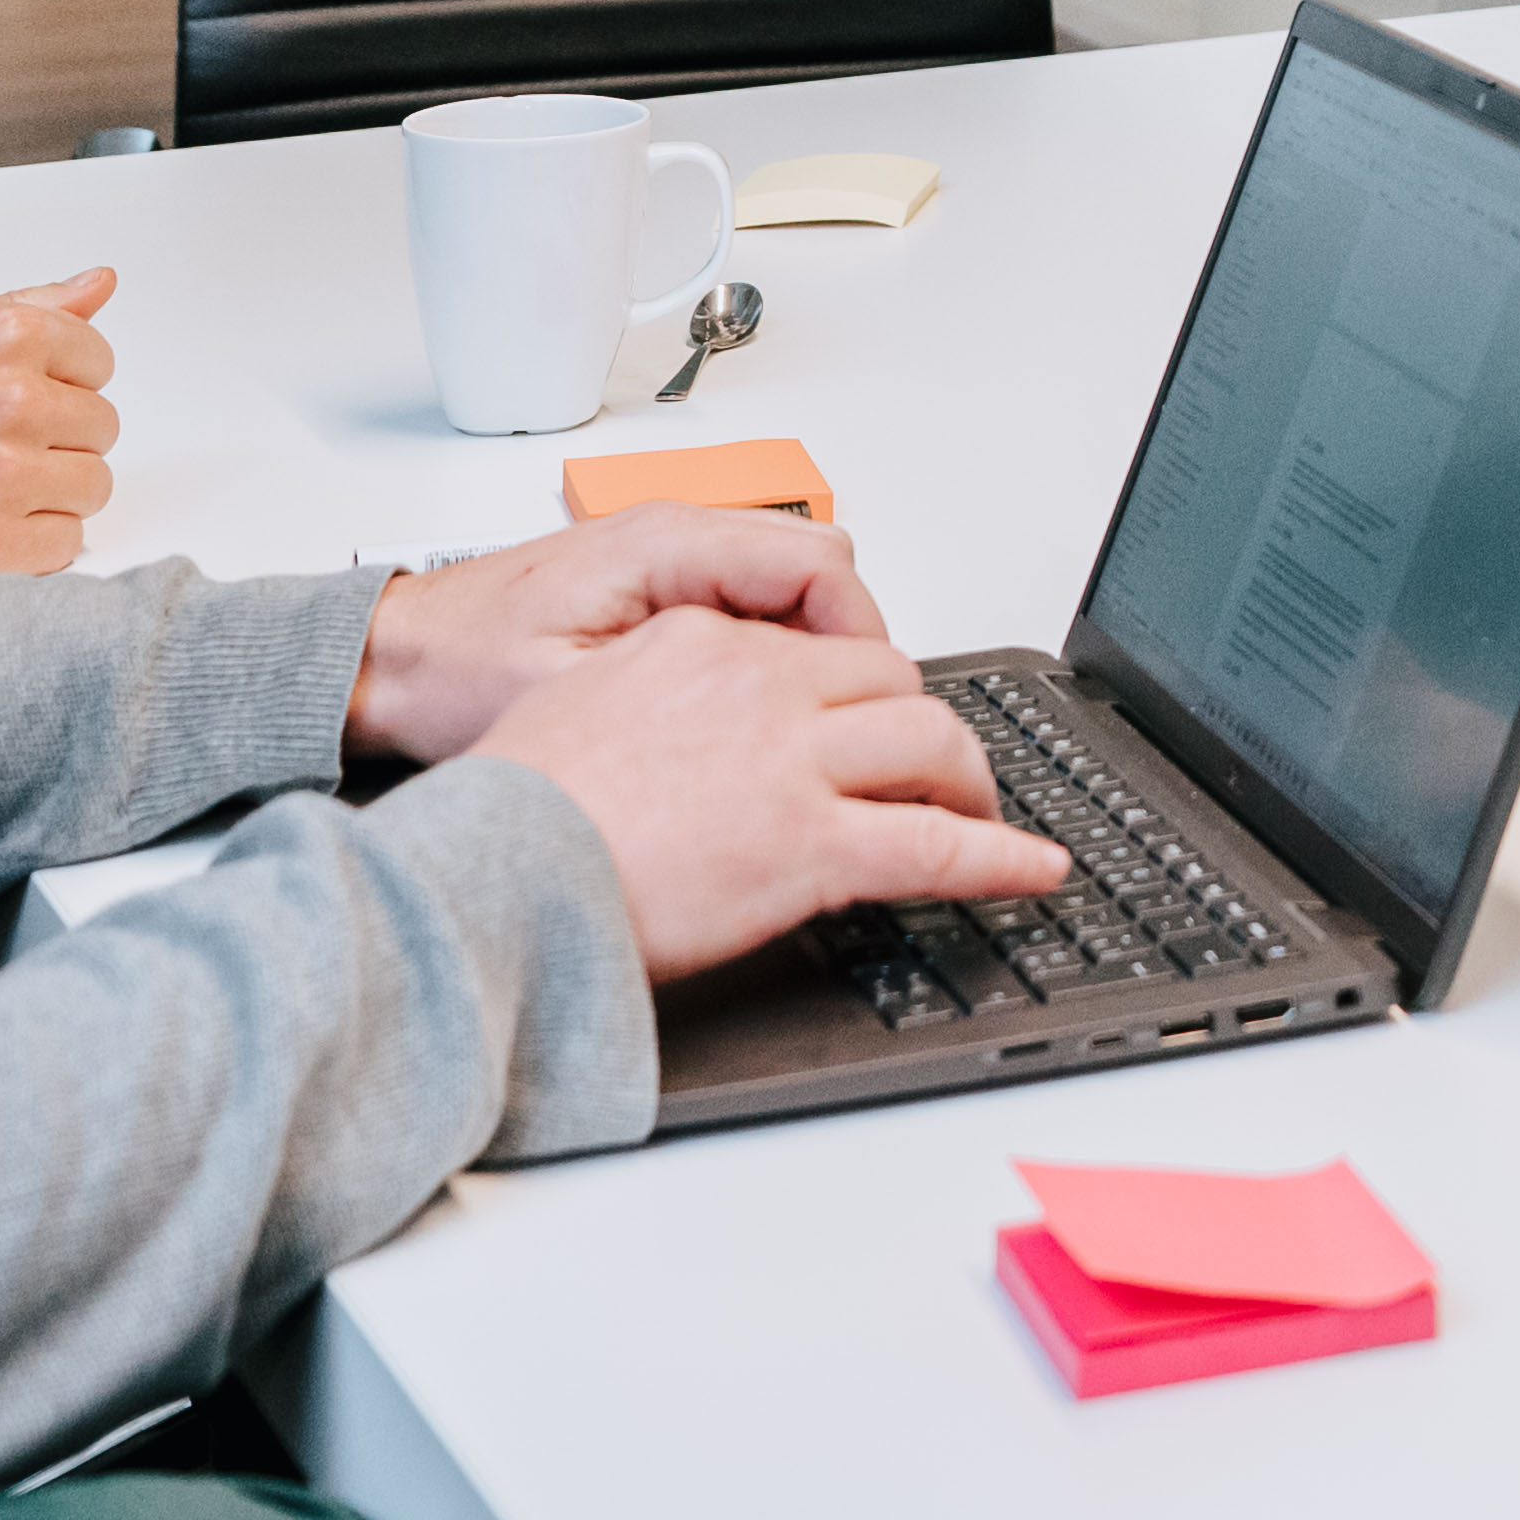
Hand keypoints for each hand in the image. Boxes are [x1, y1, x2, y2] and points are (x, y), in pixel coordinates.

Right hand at [0, 272, 121, 576]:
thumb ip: (27, 309)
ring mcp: (3, 473)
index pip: (98, 359)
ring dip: (53, 491)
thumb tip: (97, 283)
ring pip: (91, 485)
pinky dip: (35, 543)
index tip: (19, 396)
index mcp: (5, 335)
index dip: (60, 381)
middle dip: (57, 437)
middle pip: (100, 425)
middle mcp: (12, 399)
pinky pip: (65, 545)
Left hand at [346, 506, 896, 766]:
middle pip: (823, 566)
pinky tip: (746, 710)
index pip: (818, 565)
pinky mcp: (659, 582)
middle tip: (839, 725)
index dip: (860, 638)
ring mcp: (670, 554)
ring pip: (795, 582)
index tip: (863, 706)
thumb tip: (768, 713)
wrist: (393, 659)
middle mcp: (676, 533)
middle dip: (847, 645)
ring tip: (796, 724)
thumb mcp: (567, 693)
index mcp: (664, 545)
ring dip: (810, 647)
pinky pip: (753, 599)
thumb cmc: (456, 674)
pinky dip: (772, 647)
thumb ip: (676, 688)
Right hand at [460, 607, 1063, 984]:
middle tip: (934, 773)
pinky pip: (939, 845)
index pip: (812, 650)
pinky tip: (1033, 871)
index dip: (852, 694)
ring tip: (983, 816)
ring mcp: (792, 763)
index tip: (863, 726)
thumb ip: (647, 704)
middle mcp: (756, 686)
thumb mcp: (575, 712)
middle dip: (920, 728)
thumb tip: (675, 741)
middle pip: (889, 683)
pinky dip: (1002, 858)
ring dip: (969, 782)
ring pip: (930, 743)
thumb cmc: (509, 817)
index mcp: (696, 643)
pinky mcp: (813, 845)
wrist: (487, 876)